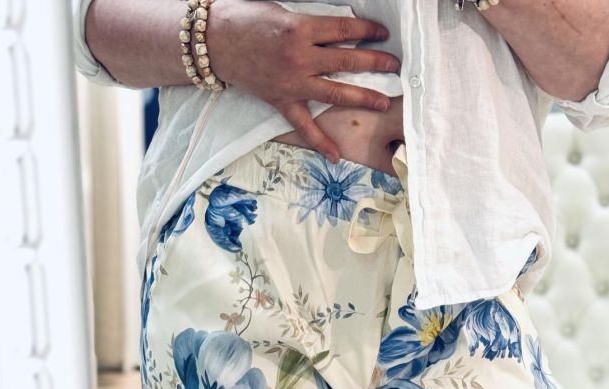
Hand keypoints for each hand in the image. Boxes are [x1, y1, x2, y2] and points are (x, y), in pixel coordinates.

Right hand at [205, 0, 401, 161]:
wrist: (214, 42)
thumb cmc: (245, 18)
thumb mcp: (282, 10)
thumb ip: (309, 22)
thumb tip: (337, 29)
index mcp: (301, 29)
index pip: (344, 30)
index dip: (367, 30)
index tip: (382, 34)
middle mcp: (300, 58)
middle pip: (347, 61)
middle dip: (375, 63)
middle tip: (395, 66)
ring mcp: (292, 83)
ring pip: (335, 92)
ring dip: (362, 97)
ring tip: (383, 101)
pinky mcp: (281, 101)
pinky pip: (304, 125)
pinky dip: (320, 141)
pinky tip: (336, 155)